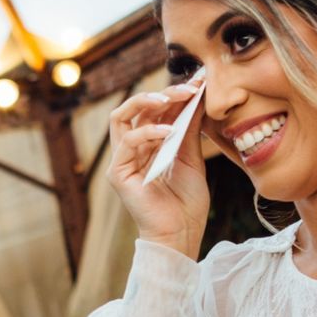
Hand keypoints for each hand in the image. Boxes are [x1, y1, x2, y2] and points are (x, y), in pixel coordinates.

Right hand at [107, 83, 208, 258]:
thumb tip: (197, 98)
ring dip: (147, 103)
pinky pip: (127, 144)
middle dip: (161, 93)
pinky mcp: (118, 174)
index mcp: (148, 145)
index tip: (198, 81)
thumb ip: (190, 130)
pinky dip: (148, 133)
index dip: (175, 94)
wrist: (181, 235)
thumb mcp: (192, 158)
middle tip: (186, 88)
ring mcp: (122, 161)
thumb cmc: (186, 203)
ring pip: (121, 117)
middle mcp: (131, 150)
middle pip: (135, 109)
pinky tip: (169, 132)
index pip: (155, 111)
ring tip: (172, 98)